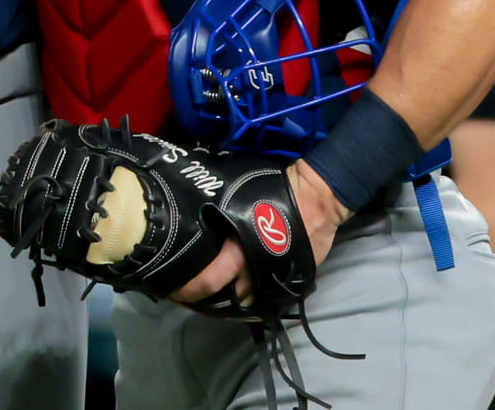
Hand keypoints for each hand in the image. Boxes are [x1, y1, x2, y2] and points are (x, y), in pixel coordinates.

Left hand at [169, 160, 348, 309]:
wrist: (317, 198)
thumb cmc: (276, 192)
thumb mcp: (239, 196)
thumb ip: (221, 213)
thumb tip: (195, 220)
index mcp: (241, 247)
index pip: (211, 279)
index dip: (191, 289)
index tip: (176, 290)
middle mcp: (255, 267)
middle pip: (226, 298)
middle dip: (207, 301)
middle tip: (191, 298)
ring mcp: (274, 278)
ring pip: (246, 302)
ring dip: (231, 301)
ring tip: (215, 295)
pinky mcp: (289, 281)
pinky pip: (266, 300)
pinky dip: (253, 301)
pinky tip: (242, 296)